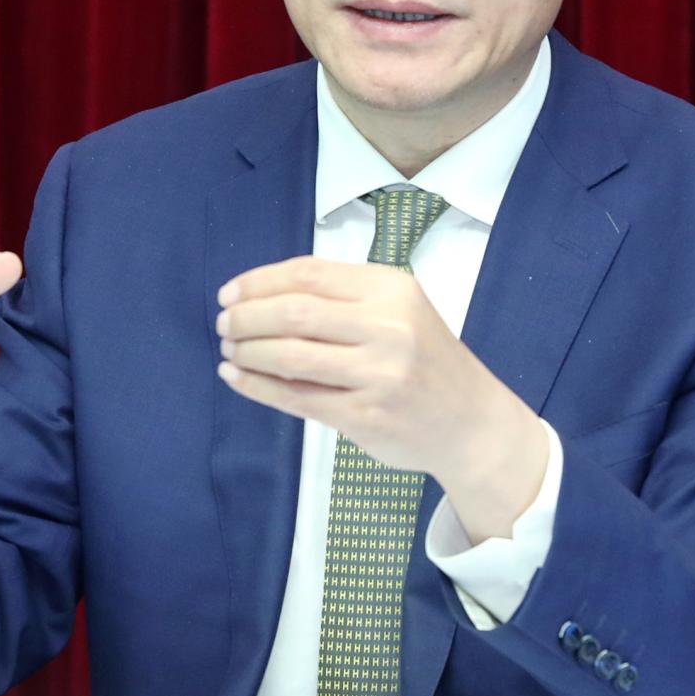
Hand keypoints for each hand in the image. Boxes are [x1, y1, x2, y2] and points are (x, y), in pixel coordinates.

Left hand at [214, 258, 548, 540]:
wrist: (471, 422)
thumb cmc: (425, 360)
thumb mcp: (398, 310)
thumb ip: (342, 298)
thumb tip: (259, 296)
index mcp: (392, 289)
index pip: (309, 274)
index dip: (259, 281)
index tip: (229, 293)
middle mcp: (388, 327)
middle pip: (294, 312)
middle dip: (246, 317)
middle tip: (223, 324)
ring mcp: (378, 374)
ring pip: (290, 355)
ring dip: (248, 352)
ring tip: (229, 351)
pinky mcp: (366, 416)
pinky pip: (297, 398)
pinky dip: (258, 387)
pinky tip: (238, 379)